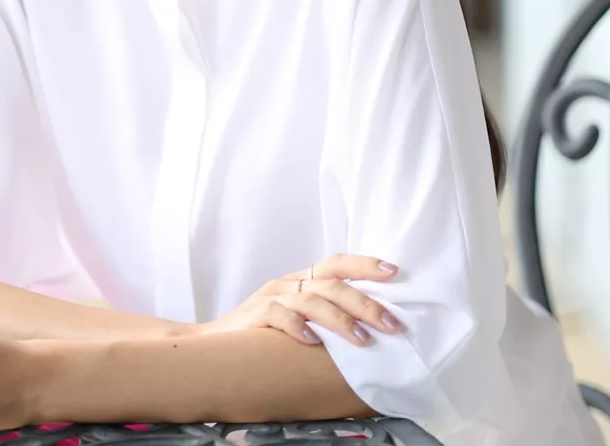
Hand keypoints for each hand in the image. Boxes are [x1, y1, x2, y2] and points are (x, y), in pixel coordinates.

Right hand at [196, 253, 401, 346]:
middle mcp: (289, 283)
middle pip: (332, 284)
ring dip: (341, 320)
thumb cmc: (264, 335)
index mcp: (301, 280)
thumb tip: (371, 326)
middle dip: (365, 302)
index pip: (336, 263)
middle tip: (391, 323)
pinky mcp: (255, 316)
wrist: (215, 346)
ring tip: (364, 340)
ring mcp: (271, 297)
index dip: (365, 265)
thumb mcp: (297, 317)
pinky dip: (298, 327)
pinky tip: (313, 342)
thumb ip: (325, 315)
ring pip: (312, 301)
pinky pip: (279, 316)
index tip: (395, 272)